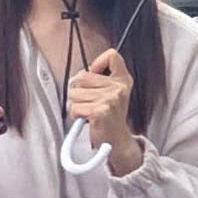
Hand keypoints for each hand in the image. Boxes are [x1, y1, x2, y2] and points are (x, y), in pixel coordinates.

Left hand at [69, 48, 144, 174]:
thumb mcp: (113, 93)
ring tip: (89, 111)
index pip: (112, 56)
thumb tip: (79, 75)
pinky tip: (87, 118)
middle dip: (79, 90)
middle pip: (82, 76)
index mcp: (123, 80)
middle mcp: (118, 88)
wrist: (116, 141)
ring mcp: (109, 99)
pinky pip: (75, 107)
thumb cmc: (110, 117)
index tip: (95, 73)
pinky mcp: (99, 111)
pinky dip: (76, 115)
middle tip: (90, 101)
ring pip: (74, 93)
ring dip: (77, 104)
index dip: (98, 62)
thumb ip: (101, 78)